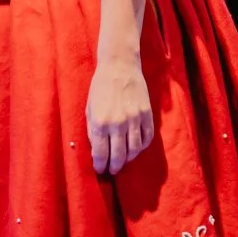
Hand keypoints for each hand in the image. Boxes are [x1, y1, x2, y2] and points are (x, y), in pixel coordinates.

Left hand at [87, 59, 155, 176]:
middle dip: (114, 167)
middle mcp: (117, 123)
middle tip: (112, 170)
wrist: (119, 66)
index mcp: (99, 122)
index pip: (100, 154)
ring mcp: (134, 119)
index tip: (100, 169)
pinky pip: (147, 138)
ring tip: (124, 161)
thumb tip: (97, 151)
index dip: (100, 165)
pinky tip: (135, 148)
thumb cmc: (100, 87)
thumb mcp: (89, 109)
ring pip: (134, 150)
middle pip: (118, 156)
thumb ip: (92, 131)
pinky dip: (142, 147)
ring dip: (129, 159)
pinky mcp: (147, 114)